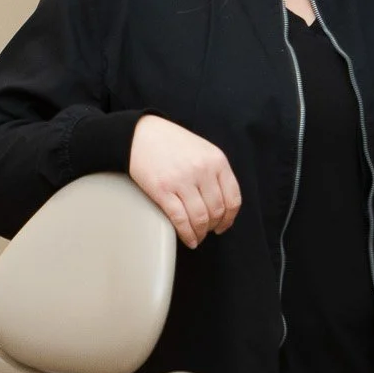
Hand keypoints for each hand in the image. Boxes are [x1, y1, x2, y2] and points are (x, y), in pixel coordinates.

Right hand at [129, 115, 240, 248]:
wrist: (140, 134)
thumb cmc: (171, 143)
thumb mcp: (203, 150)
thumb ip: (215, 172)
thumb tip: (223, 204)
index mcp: (217, 160)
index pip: (233, 198)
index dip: (230, 218)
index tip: (224, 225)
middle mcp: (202, 170)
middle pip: (217, 211)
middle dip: (213, 226)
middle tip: (207, 231)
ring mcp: (182, 180)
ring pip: (200, 218)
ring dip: (200, 233)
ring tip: (197, 237)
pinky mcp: (163, 190)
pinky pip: (180, 219)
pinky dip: (187, 234)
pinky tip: (188, 238)